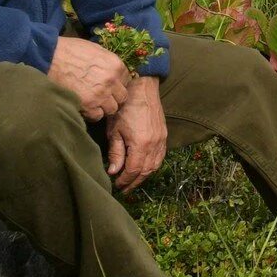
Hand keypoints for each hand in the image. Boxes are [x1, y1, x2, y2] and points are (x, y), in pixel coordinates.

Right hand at [47, 36, 129, 120]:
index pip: (126, 80)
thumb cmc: (71, 50)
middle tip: (102, 95)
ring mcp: (101, 95)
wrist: (50, 58)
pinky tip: (85, 106)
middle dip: (113, 96)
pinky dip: (92, 113)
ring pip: (112, 108)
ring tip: (93, 102)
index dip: (117, 83)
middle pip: (122, 97)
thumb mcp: (96, 50)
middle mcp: (112, 81)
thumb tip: (112, 71)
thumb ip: (108, 63)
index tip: (109, 85)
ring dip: (103, 106)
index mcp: (116, 65)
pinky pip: (97, 116)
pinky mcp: (88, 105)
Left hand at [106, 77, 167, 192]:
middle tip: (124, 188)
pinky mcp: (164, 135)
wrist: (142, 88)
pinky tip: (144, 167)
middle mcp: (154, 144)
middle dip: (134, 182)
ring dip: (144, 175)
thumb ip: (116, 152)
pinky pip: (160, 156)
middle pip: (146, 171)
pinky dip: (152, 165)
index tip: (116, 185)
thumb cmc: (124, 107)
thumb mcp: (114, 130)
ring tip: (133, 181)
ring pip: (155, 165)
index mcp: (141, 144)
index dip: (124, 180)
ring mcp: (161, 140)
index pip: (133, 170)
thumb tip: (113, 172)